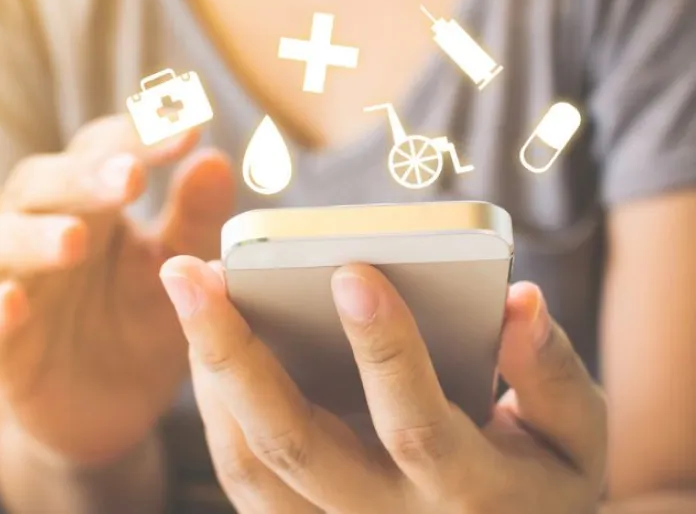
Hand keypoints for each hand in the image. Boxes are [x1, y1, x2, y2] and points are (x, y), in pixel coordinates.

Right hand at [0, 117, 235, 465]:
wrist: (112, 410)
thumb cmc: (141, 322)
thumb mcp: (180, 270)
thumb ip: (195, 218)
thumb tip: (214, 158)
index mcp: (91, 204)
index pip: (104, 152)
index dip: (140, 136)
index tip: (188, 127)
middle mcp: (43, 230)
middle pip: (44, 183)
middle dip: (84, 177)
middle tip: (130, 177)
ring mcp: (14, 283)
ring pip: (4, 240)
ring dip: (37, 236)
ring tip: (76, 240)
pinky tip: (13, 304)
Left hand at [159, 257, 607, 513]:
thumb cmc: (538, 481)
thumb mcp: (574, 438)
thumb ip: (552, 374)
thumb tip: (517, 303)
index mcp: (467, 493)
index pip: (416, 426)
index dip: (388, 351)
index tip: (353, 271)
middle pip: (294, 445)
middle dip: (235, 353)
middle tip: (190, 271)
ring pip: (251, 464)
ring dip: (209, 375)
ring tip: (189, 292)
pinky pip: (242, 475)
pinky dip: (214, 408)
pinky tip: (204, 341)